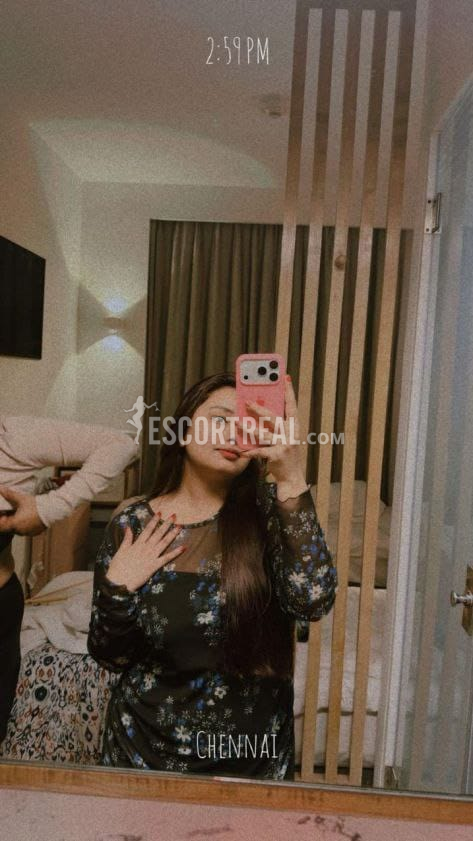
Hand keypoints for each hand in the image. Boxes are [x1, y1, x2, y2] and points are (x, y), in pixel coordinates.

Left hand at [0, 486, 45, 535]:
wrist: (51, 509)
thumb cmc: (37, 506)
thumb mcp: (21, 499)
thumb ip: (9, 495)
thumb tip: (1, 489)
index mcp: (14, 524)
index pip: (1, 527)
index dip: (1, 520)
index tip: (4, 514)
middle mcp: (20, 531)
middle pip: (9, 528)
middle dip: (9, 521)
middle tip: (11, 512)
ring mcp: (28, 533)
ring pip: (18, 530)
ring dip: (17, 524)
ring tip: (20, 514)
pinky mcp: (35, 533)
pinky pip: (26, 530)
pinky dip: (25, 526)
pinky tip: (28, 518)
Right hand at [105, 513, 185, 591]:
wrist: (119, 582)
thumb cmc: (118, 567)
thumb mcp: (121, 550)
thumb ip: (127, 538)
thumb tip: (128, 526)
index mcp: (137, 544)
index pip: (148, 529)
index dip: (154, 521)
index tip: (160, 513)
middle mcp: (146, 548)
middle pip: (158, 534)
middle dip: (166, 524)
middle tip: (174, 515)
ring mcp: (151, 557)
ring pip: (164, 543)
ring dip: (173, 534)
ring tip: (180, 526)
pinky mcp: (154, 566)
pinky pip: (167, 558)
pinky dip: (175, 553)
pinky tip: (183, 547)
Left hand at [238, 375, 307, 499]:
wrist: (292, 477)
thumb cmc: (286, 455)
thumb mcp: (285, 438)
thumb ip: (276, 426)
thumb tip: (261, 410)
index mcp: (294, 428)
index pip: (292, 407)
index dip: (289, 393)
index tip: (285, 378)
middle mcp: (290, 434)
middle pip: (273, 418)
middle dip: (259, 409)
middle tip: (247, 401)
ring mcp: (284, 445)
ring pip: (262, 433)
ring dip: (247, 428)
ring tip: (235, 422)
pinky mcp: (277, 456)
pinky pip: (260, 451)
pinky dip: (249, 451)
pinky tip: (240, 450)